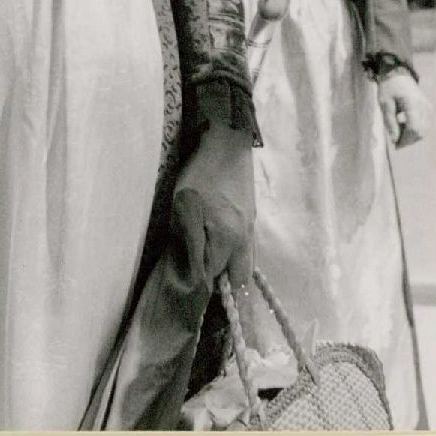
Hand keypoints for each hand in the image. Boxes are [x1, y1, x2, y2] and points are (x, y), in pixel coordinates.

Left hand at [192, 121, 255, 288]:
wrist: (227, 143)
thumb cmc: (200, 174)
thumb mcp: (183, 206)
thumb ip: (189, 242)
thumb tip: (194, 274)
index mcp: (228, 237)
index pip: (213, 276)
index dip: (199, 286)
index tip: (186, 292)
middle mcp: (245, 238)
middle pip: (239, 280)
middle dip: (223, 288)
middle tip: (204, 288)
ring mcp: (251, 229)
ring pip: (246, 266)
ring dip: (231, 274)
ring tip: (214, 275)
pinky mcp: (251, 219)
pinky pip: (246, 250)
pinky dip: (235, 258)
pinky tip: (222, 253)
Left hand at [377, 69, 429, 147]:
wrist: (397, 72)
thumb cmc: (388, 87)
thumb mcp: (384, 103)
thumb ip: (390, 122)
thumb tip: (395, 140)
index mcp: (412, 103)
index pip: (413, 128)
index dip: (405, 139)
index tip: (395, 144)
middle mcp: (423, 106)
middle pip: (420, 132)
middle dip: (408, 139)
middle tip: (396, 141)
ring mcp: (428, 106)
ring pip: (424, 130)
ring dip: (412, 135)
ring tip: (399, 132)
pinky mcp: (428, 107)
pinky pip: (425, 124)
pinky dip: (416, 129)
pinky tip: (405, 126)